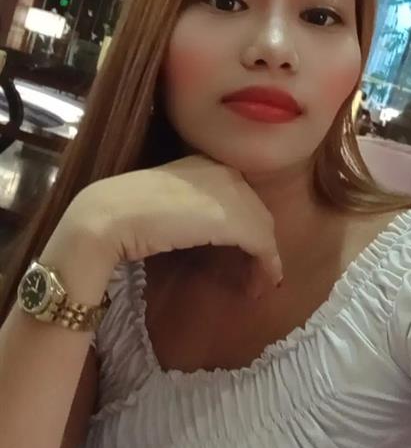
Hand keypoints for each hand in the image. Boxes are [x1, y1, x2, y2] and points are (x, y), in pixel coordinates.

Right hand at [57, 155, 282, 297]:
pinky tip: (260, 283)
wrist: (107, 217)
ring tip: (259, 285)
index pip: (239, 195)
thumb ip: (188, 208)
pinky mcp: (233, 218)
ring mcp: (229, 191)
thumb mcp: (163, 202)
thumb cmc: (123, 212)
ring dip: (265, 259)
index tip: (245, 251)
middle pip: (256, 211)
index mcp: (204, 162)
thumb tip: (198, 228)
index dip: (247, 225)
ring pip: (263, 228)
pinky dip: (266, 266)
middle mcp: (222, 171)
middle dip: (261, 243)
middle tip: (258, 273)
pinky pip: (262, 245)